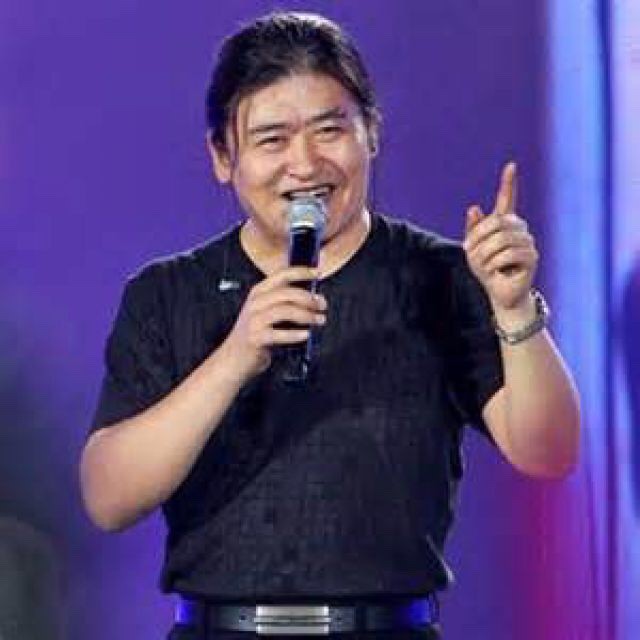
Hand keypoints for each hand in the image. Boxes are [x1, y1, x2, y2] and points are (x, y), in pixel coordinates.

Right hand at [220, 266, 326, 381]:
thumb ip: (285, 302)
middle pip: (286, 293)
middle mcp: (255, 303)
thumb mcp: (267, 312)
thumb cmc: (256, 334)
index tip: (318, 273)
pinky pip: (279, 333)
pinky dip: (295, 334)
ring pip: (285, 310)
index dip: (302, 272)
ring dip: (306, 315)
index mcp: (259, 292)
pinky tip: (306, 335)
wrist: (234, 358)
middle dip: (309, 298)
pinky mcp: (256, 338)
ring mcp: (254, 320)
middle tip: (322, 305)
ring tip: (319, 320)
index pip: (282, 275)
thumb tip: (314, 297)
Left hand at [462, 162, 538, 313]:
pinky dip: (496, 264)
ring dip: (485, 254)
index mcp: (504, 225)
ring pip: (502, 240)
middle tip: (471, 255)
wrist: (500, 292)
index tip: (511, 165)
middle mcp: (519, 229)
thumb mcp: (473, 250)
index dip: (508, 183)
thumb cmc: (487, 270)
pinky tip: (495, 271)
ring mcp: (528, 242)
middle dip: (479, 239)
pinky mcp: (532, 257)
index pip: (507, 199)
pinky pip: (509, 254)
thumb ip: (473, 231)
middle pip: (498, 223)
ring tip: (483, 266)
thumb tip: (473, 207)